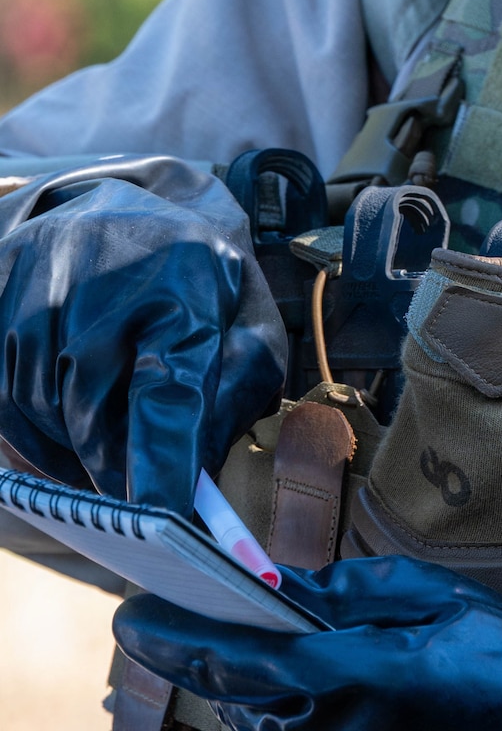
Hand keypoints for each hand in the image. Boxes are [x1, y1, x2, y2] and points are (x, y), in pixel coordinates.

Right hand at [0, 156, 284, 512]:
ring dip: (72, 452)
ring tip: (106, 450)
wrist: (131, 208)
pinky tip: (66, 429)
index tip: (164, 521)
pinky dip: (35, 433)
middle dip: (116, 470)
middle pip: (92, 420)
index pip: (166, 396)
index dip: (161, 466)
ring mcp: (37, 289)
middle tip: (140, 496)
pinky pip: (3, 400)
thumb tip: (201, 472)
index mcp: (182, 287)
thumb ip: (237, 393)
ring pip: (42, 416)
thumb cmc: (199, 282)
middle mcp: (100, 284)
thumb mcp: (248, 321)